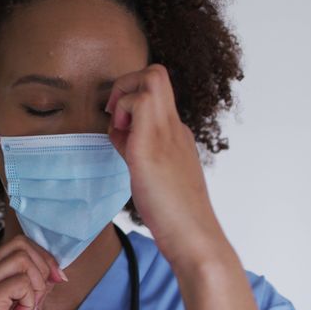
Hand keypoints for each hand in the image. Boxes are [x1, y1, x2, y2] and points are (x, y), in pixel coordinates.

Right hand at [0, 234, 66, 309]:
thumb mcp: (31, 302)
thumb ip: (39, 281)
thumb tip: (55, 266)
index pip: (17, 243)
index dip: (42, 256)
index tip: (55, 278)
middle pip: (19, 245)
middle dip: (41, 267)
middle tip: (40, 295)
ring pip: (21, 259)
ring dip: (35, 284)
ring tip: (27, 307)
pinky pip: (20, 283)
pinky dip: (29, 300)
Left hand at [105, 64, 226, 265]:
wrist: (194, 237)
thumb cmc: (174, 212)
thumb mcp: (156, 171)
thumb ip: (140, 147)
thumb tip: (120, 132)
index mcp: (177, 133)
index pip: (156, 92)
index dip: (132, 99)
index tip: (121, 127)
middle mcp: (174, 126)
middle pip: (156, 72)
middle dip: (126, 84)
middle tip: (116, 118)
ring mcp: (166, 134)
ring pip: (150, 77)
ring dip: (124, 98)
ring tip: (120, 133)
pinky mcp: (151, 147)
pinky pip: (137, 105)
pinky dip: (121, 117)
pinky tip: (121, 147)